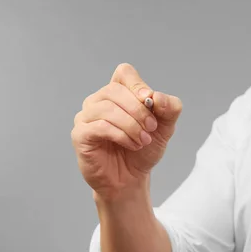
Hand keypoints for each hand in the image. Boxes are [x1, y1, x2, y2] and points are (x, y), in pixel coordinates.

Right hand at [71, 63, 182, 199]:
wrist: (131, 179)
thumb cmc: (143, 150)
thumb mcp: (165, 129)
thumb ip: (169, 109)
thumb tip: (157, 96)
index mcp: (118, 94)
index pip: (124, 73)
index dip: (137, 84)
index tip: (151, 101)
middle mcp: (98, 101)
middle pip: (114, 90)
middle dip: (138, 110)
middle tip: (151, 128)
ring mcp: (86, 117)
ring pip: (107, 108)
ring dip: (131, 125)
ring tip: (142, 141)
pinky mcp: (80, 135)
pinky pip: (99, 126)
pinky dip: (120, 135)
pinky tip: (131, 145)